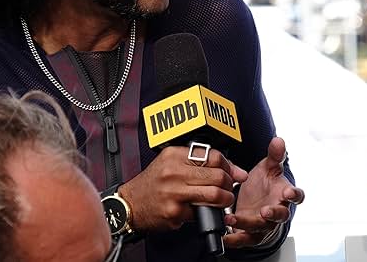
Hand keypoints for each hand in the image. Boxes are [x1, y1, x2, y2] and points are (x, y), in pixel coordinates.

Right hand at [119, 145, 247, 231]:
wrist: (130, 204)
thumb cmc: (153, 183)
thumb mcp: (173, 163)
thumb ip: (202, 163)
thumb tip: (237, 170)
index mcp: (175, 156)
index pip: (213, 156)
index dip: (228, 166)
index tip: (232, 172)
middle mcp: (174, 172)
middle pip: (218, 176)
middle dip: (229, 184)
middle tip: (228, 188)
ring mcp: (174, 193)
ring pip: (214, 195)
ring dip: (225, 199)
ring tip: (223, 200)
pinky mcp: (174, 212)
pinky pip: (200, 211)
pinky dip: (205, 212)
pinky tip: (201, 209)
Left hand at [223, 137, 304, 248]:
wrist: (255, 201)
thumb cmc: (266, 185)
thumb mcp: (269, 167)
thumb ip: (274, 155)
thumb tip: (278, 140)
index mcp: (284, 194)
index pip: (296, 196)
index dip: (294, 195)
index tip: (288, 192)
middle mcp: (277, 211)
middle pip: (280, 216)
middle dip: (273, 214)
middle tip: (264, 211)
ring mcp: (265, 224)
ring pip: (261, 228)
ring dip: (248, 224)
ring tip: (233, 218)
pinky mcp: (252, 234)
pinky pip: (245, 239)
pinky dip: (236, 239)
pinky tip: (225, 236)